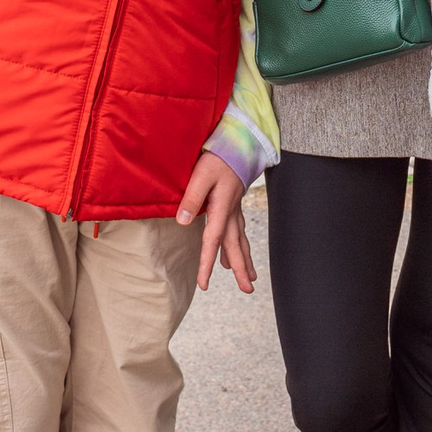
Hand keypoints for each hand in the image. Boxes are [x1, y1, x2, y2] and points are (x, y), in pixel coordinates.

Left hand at [176, 152, 256, 293]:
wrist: (238, 141)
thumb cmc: (217, 156)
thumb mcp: (200, 174)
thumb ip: (192, 197)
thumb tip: (183, 222)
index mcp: (221, 208)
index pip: (213, 241)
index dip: (207, 264)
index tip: (203, 285)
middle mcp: (231, 212)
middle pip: (235, 246)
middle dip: (241, 269)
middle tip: (248, 290)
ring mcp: (236, 208)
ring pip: (241, 239)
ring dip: (244, 259)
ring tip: (248, 277)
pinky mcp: (235, 202)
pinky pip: (240, 229)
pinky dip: (241, 243)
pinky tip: (238, 249)